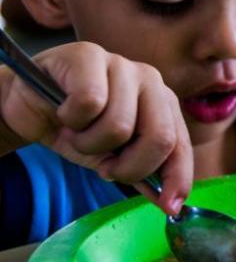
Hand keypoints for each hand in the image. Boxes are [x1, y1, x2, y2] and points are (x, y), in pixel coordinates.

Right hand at [0, 42, 192, 214]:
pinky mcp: (90, 55)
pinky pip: (90, 103)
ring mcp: (123, 65)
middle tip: (104, 167)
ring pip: (120, 126)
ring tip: (78, 133)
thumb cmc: (77, 128)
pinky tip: (65, 112)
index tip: (169, 206)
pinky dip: (71, 119)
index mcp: (164, 104)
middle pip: (159, 137)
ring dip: (90, 144)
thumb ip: (142, 173)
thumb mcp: (112, 157)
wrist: (28, 104)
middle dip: (129, 166)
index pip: (181, 145)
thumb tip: (170, 203)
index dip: (177, 178)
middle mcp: (151, 81)